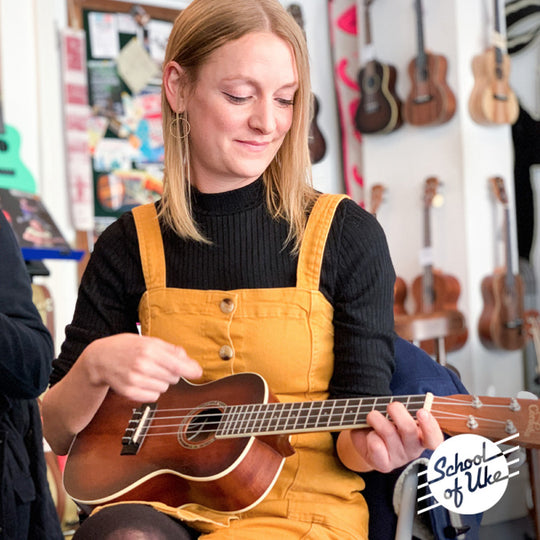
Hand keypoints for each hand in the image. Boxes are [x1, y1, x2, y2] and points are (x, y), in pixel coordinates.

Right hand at [83, 333, 202, 402]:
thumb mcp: (148, 341)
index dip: (190, 369)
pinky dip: (151, 391)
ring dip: (161, 382)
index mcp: (148, 349)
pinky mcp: (129, 392)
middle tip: (158, 365)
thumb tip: (190, 362)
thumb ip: (171, 350)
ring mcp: (134, 380)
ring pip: (164, 388)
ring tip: (148, 372)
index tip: (198, 372)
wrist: (100, 358)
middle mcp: (142, 365)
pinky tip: (142, 381)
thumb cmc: (127, 347)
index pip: (176, 364)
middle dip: (171, 372)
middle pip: (173, 377)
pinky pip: (153, 397)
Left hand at [341, 401, 443, 472]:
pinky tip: (370, 435)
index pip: (435, 438)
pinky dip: (370, 436)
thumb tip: (397, 404)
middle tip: (390, 406)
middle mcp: (413, 449)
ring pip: (388, 432)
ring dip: (376, 418)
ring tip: (372, 416)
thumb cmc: (384, 422)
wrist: (365, 440)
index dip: (430, 426)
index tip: (422, 411)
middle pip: (409, 429)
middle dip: (397, 411)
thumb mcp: (395, 415)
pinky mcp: (384, 465)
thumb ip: (401, 410)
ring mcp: (399, 459)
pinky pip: (376, 446)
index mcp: (422, 436)